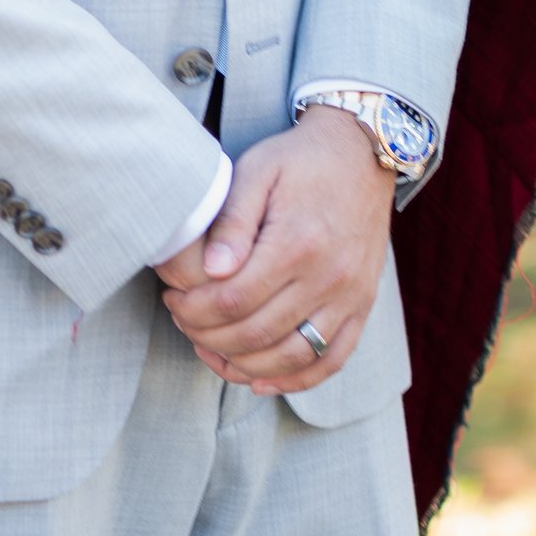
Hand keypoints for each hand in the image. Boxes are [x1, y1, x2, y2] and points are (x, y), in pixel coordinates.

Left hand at [153, 111, 390, 394]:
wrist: (361, 154)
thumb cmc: (299, 161)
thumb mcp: (257, 172)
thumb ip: (232, 222)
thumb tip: (211, 273)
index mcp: (297, 243)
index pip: (235, 300)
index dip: (195, 310)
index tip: (172, 299)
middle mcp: (329, 277)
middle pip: (258, 335)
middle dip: (208, 337)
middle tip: (183, 320)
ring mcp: (350, 297)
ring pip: (293, 357)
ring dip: (244, 365)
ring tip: (211, 348)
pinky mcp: (362, 306)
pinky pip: (332, 360)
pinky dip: (296, 380)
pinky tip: (262, 381)